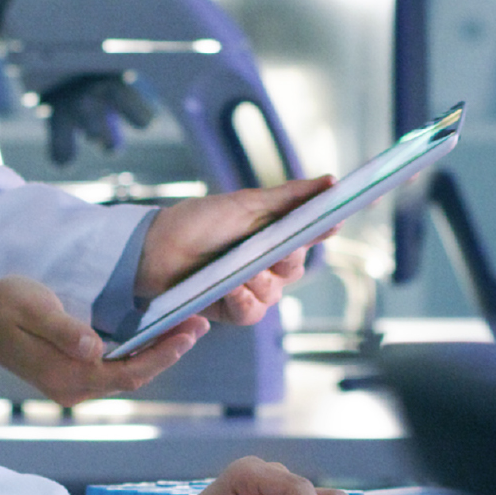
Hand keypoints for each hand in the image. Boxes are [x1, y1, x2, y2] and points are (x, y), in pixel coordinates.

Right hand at [0, 277, 202, 407]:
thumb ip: (65, 330)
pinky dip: (139, 355)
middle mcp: (74, 388)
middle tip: (199, 325)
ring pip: (126, 375)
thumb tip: (94, 348)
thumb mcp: (35, 308)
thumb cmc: (6, 306)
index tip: (189, 332)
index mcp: (68, 375)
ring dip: (158, 354)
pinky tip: (155, 338)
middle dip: (169, 353)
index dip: (163, 355)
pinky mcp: (71, 376)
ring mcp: (73, 386)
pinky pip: (114, 371)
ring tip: (187, 329)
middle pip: (134, 377)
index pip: (128, 372)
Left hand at [138, 176, 333, 324]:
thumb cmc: (199, 221)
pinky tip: (231, 290)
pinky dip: (243, 301)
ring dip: (257, 281)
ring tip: (237, 271)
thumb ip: (290, 197)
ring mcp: (250, 287)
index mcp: (273, 233)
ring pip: (274, 293)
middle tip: (271, 250)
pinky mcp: (232, 309)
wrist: (156, 248)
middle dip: (284, 259)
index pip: (310, 232)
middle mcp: (266, 262)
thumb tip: (330, 182)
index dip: (327, 225)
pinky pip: (252, 313)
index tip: (339, 217)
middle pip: (296, 268)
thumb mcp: (247, 203)